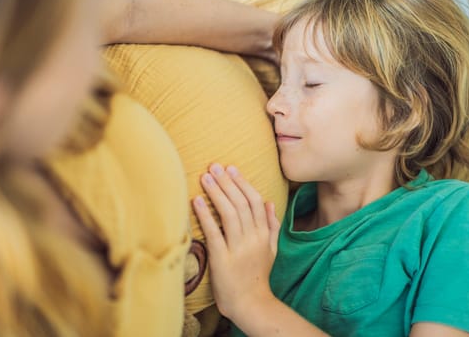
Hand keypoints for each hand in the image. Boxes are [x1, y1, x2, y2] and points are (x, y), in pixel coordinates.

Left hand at [192, 163, 280, 318]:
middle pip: (241, 204)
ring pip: (229, 214)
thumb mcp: (271, 249)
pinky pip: (214, 233)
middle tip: (214, 166)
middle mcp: (253, 238)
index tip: (231, 169)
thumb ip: (271, 225)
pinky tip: (197, 200)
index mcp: (263, 234)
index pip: (254, 201)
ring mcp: (238, 248)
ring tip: (205, 177)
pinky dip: (205, 215)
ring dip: (216, 193)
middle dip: (227, 182)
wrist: (251, 303)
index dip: (242, 183)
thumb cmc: (258, 275)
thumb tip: (270, 202)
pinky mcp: (222, 259)